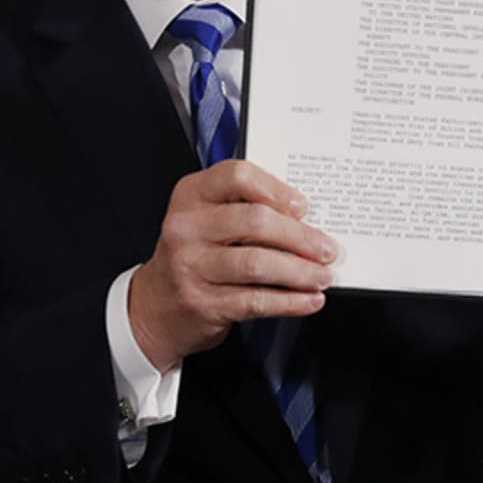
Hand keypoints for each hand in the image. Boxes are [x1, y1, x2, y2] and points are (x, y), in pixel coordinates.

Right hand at [127, 160, 335, 370]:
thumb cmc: (194, 255)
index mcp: (191, 195)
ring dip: (300, 272)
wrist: (156, 306)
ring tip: (322, 276)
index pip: (237, 176)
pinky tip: (309, 300)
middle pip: (254, 222)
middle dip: (300, 237)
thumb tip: (305, 219)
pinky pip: (255, 300)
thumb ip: (245, 208)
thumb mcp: (207, 219)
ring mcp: (190, 266)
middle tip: (327, 249)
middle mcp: (186, 227)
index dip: (276, 189)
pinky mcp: (201, 302)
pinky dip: (290, 301)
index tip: (303, 207)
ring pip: (257, 264)